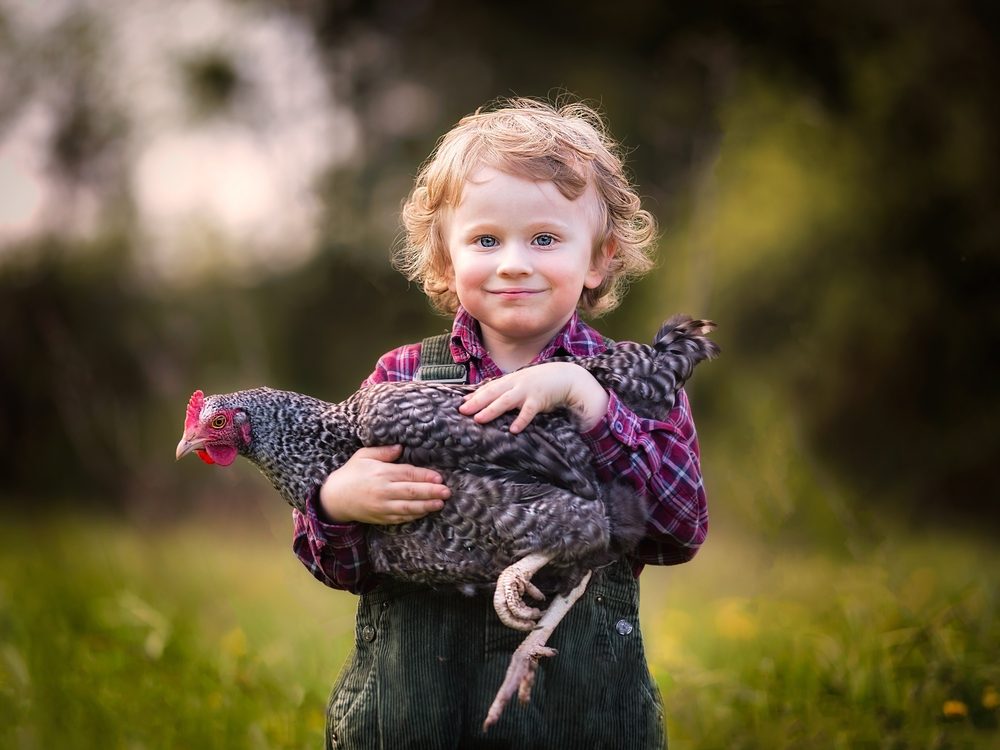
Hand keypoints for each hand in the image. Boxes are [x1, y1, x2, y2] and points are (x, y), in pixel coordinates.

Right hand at [318, 445, 449, 524]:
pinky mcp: (381, 518)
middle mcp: (383, 491)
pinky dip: (414, 516)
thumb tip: (401, 446)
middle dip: (431, 492)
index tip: (439, 477)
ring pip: (408, 508)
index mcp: (381, 473)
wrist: (334, 498)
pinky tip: (425, 512)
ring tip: (440, 504)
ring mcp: (382, 506)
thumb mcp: (364, 456)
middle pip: (411, 492)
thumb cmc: (351, 473)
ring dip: (426, 506)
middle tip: (447, 492)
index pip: (408, 474)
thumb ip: (383, 451)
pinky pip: (401, 518)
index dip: (425, 476)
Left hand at [459, 362, 608, 433]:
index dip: (476, 395)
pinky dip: (521, 420)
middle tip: (462, 411)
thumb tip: (492, 400)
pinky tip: (513, 429)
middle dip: (477, 402)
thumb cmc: (543, 382)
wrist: (567, 376)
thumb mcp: (524, 383)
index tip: (462, 403)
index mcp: (512, 380)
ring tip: (479, 419)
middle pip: (493, 392)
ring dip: (492, 410)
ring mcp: (527, 391)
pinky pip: (528, 411)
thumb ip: (509, 390)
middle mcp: (517, 384)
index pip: (490, 387)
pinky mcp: (539, 399)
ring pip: (506, 401)